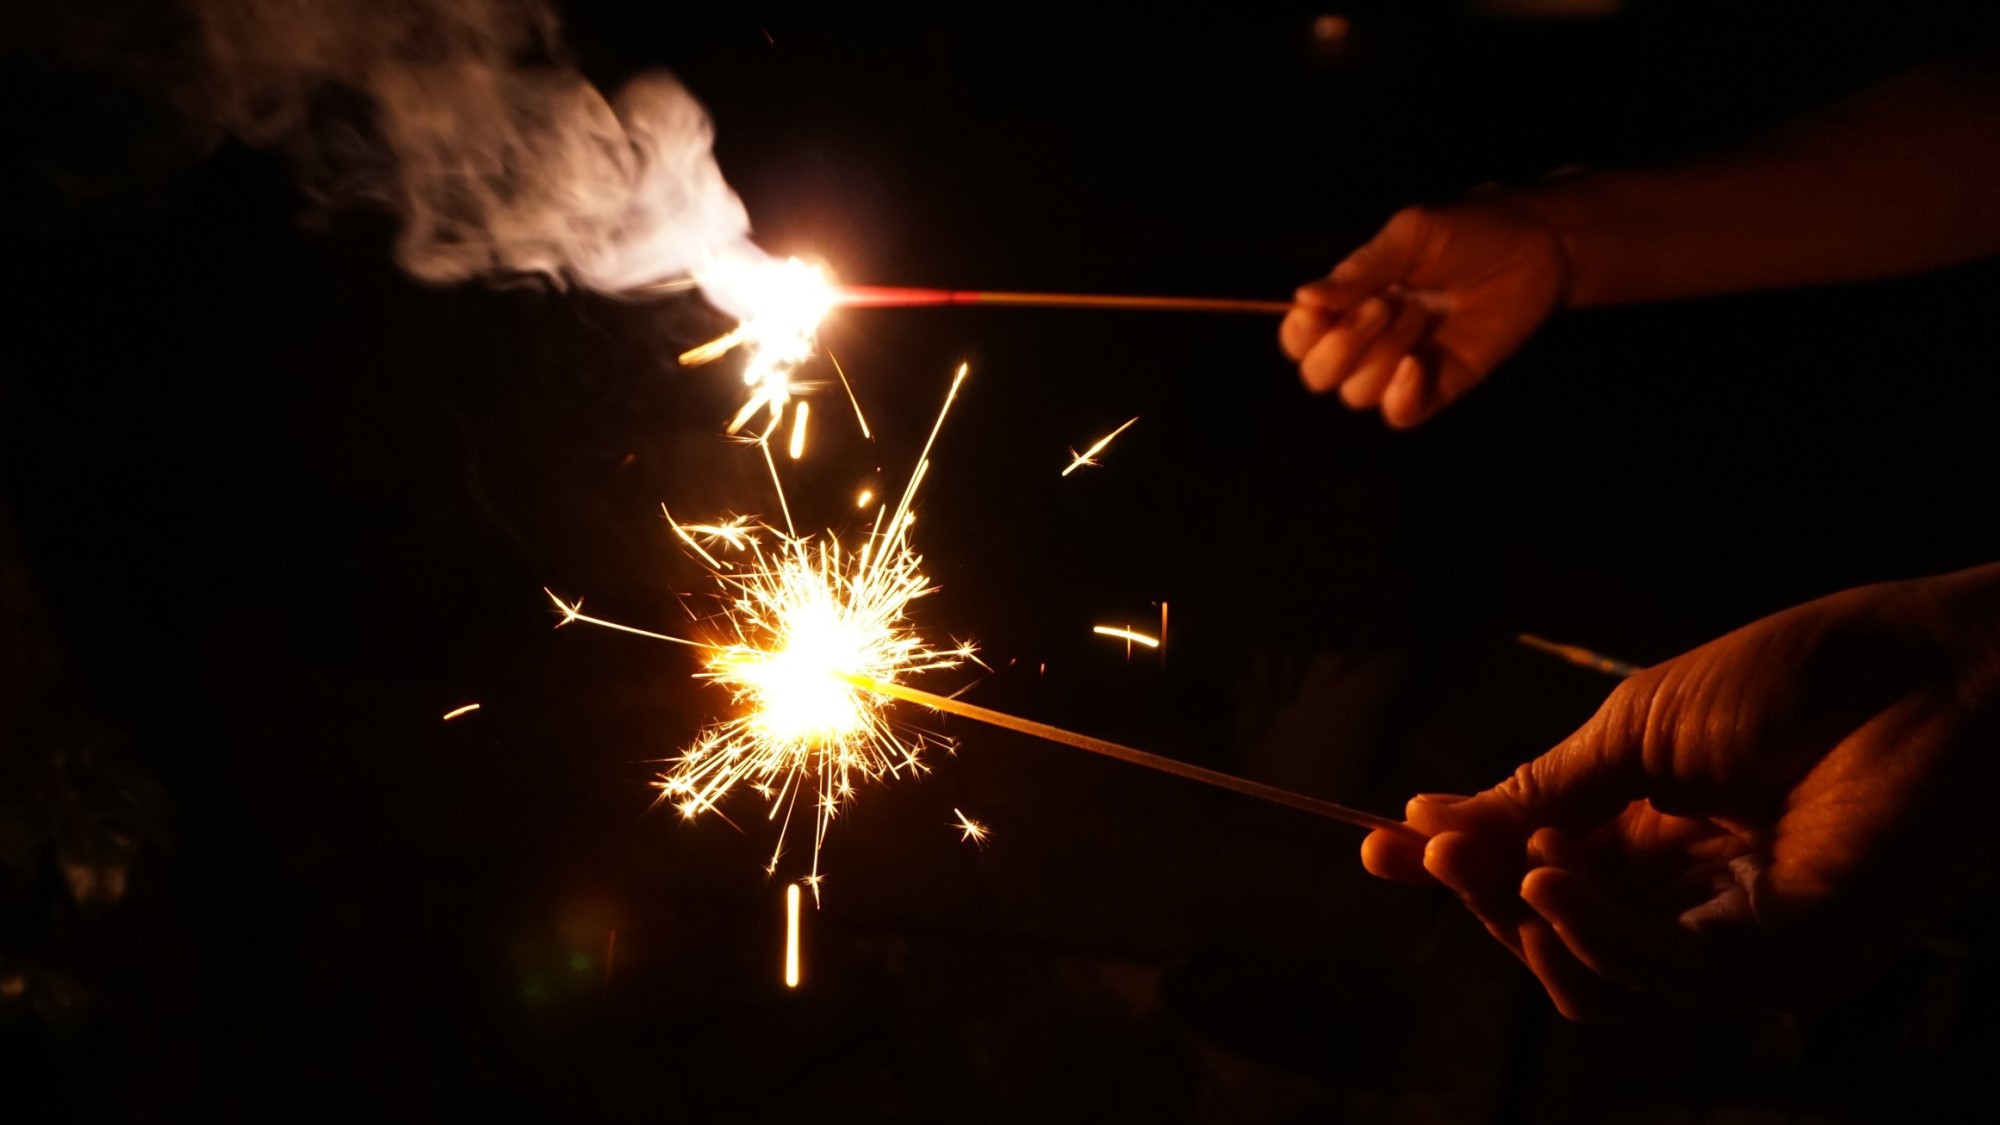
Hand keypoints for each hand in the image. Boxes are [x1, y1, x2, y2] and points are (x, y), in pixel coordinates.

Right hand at [1281, 198, 1568, 426]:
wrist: (1537, 246)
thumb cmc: (1470, 230)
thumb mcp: (1409, 236)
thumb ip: (1358, 270)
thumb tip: (1303, 299)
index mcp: (1351, 301)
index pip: (1299, 338)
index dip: (1300, 333)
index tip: (1321, 310)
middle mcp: (1369, 339)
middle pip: (1318, 375)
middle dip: (1342, 346)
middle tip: (1385, 305)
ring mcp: (1401, 366)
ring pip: (1356, 393)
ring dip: (1383, 355)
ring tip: (1423, 314)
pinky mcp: (1439, 386)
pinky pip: (1398, 415)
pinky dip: (1400, 396)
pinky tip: (1418, 364)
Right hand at [1362, 566, 1999, 1018]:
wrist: (1928, 679)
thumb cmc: (1797, 680)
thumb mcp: (1635, 729)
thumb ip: (1540, 792)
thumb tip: (1428, 824)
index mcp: (1654, 832)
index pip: (1534, 872)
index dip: (1457, 863)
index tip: (1377, 847)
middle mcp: (1688, 894)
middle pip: (1548, 933)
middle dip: (1477, 892)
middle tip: (1431, 852)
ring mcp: (1733, 937)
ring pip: (1591, 976)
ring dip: (1527, 923)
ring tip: (1511, 863)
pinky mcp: (1779, 966)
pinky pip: (1657, 980)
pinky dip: (1591, 938)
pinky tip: (1551, 887)